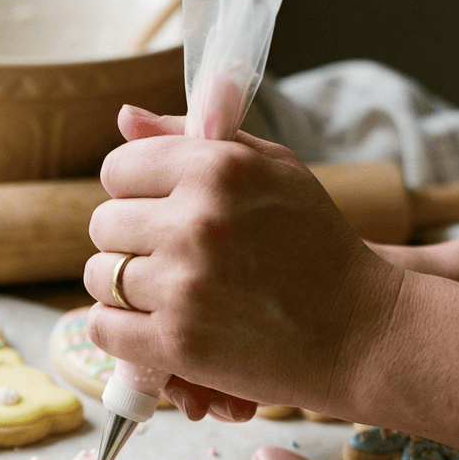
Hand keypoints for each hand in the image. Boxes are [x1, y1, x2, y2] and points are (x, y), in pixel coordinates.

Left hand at [84, 106, 403, 418]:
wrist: (360, 332)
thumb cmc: (315, 245)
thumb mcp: (272, 170)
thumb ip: (194, 138)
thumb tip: (124, 117)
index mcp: (218, 168)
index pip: (118, 168)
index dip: (133, 191)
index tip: (159, 210)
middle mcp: (196, 222)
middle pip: (103, 224)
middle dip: (128, 241)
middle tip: (169, 258)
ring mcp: (184, 286)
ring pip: (98, 277)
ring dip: (121, 288)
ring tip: (166, 293)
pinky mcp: (177, 342)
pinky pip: (103, 328)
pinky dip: (118, 330)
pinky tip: (151, 327)